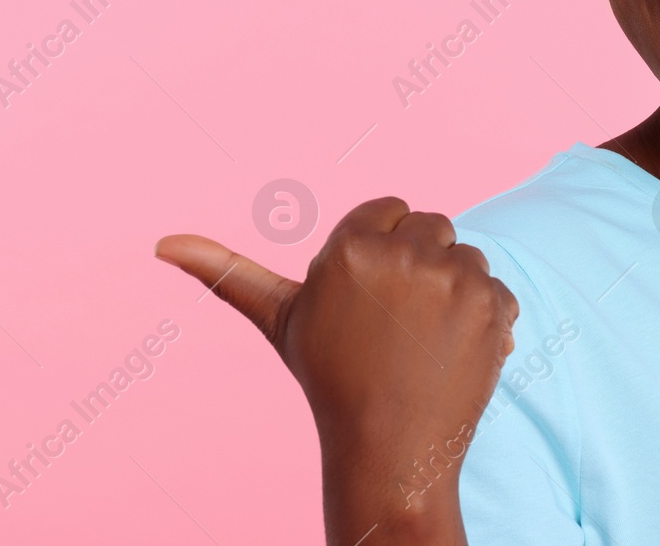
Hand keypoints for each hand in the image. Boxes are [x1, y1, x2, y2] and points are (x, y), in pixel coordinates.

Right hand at [155, 197, 518, 544]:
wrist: (390, 449)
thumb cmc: (331, 379)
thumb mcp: (281, 320)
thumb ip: (228, 273)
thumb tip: (162, 244)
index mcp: (349, 246)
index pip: (389, 210)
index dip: (382, 252)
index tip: (371, 298)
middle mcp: (402, 253)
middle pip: (431, 225)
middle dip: (420, 263)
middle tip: (398, 322)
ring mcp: (452, 278)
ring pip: (466, 253)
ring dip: (454, 287)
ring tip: (424, 339)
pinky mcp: (491, 304)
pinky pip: (498, 288)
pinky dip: (486, 317)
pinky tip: (456, 351)